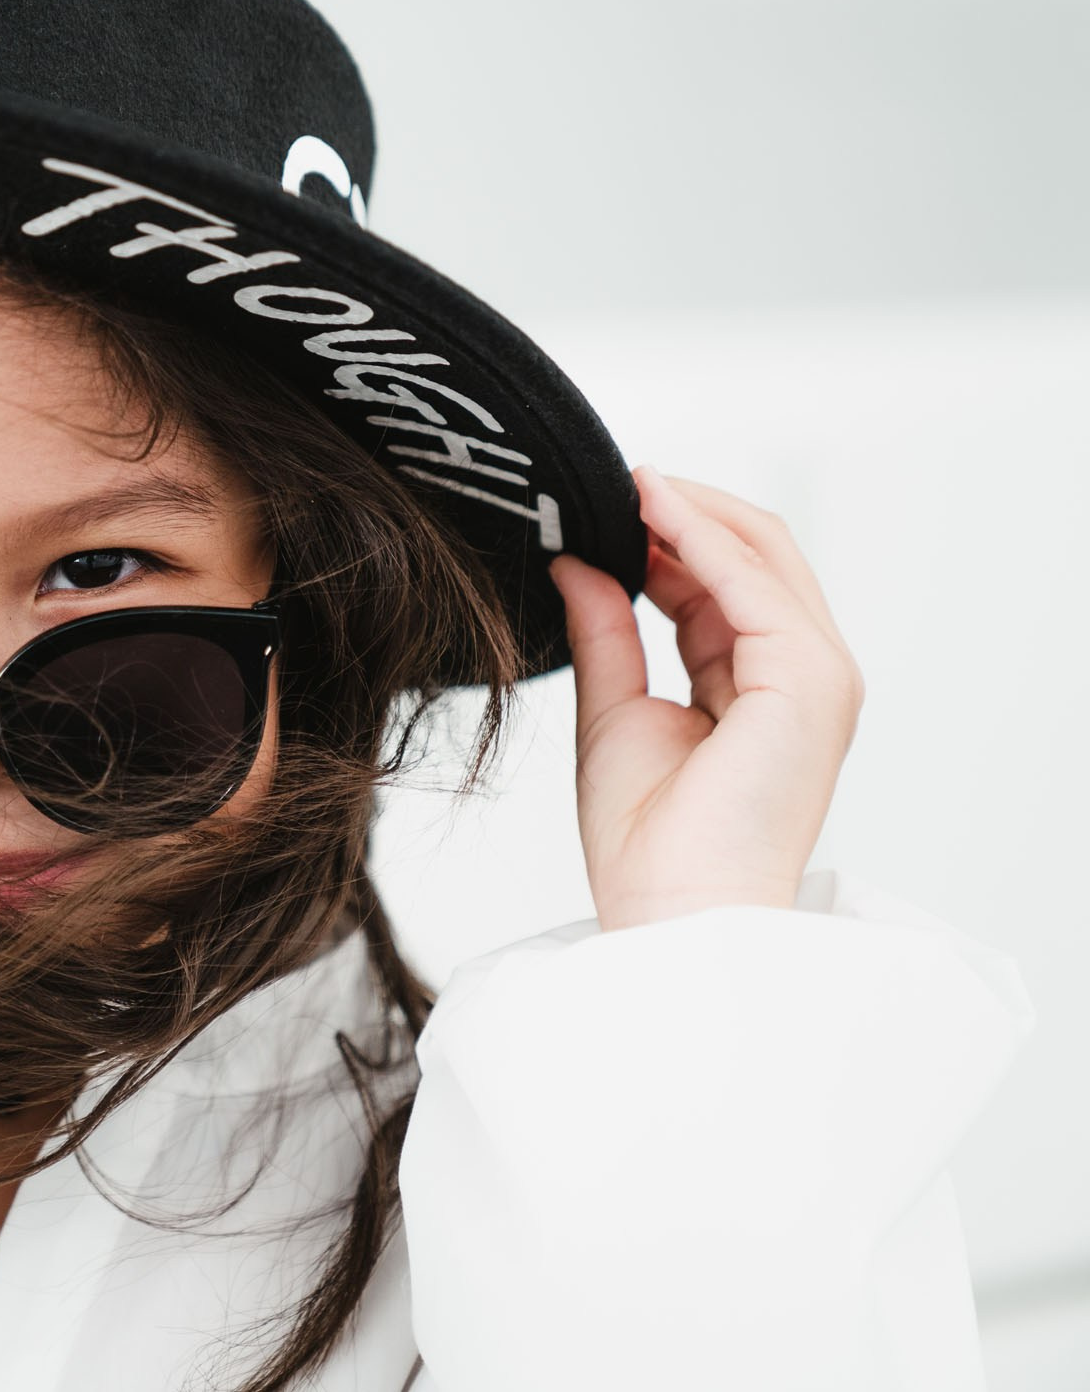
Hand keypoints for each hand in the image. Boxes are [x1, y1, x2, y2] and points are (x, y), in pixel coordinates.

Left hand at [549, 468, 864, 930]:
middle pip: (755, 556)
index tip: (601, 506)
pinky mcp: (809, 680)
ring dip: (691, 509)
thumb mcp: (613, 710)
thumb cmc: (647, 843)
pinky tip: (649, 509)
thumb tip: (576, 565)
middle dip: (683, 511)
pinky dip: (701, 536)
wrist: (671, 912)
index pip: (722, 583)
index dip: (664, 537)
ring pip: (763, 552)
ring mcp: (816, 675)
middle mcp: (801, 674)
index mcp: (760, 685)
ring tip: (623, 481)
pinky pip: (754, 582)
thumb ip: (604, 633)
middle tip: (610, 478)